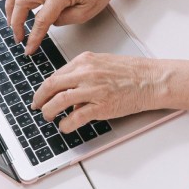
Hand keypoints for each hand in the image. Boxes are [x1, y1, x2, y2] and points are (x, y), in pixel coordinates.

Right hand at [5, 0, 141, 54]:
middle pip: (21, 3)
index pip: (41, 19)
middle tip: (19, 38)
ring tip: (12, 23)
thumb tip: (48, 23)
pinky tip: (17, 9)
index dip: (33, 37)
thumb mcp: (86, 13)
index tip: (29, 48)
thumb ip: (64, 20)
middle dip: (16, 23)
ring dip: (10, 7)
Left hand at [31, 52, 188, 132]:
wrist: (152, 80)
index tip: (41, 94)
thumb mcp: (103, 64)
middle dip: (40, 99)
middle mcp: (86, 73)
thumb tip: (70, 89)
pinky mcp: (101, 106)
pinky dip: (66, 124)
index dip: (44, 87)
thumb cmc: (133, 72)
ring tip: (48, 117)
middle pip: (52, 86)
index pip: (57, 75)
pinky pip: (75, 117)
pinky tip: (65, 127)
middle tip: (37, 106)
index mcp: (86, 61)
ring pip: (59, 102)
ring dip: (49, 111)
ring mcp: (93, 90)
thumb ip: (84, 73)